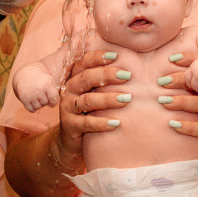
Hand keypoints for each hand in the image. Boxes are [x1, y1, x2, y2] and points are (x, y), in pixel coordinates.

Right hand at [12, 64, 56, 111]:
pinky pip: (31, 110)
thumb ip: (54, 93)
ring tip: (37, 96)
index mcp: (47, 85)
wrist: (25, 74)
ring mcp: (31, 95)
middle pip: (45, 103)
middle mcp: (39, 91)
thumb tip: (52, 105)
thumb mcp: (49, 81)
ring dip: (38, 104)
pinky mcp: (24, 99)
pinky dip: (33, 108)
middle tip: (41, 93)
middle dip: (44, 100)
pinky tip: (33, 101)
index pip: (54, 100)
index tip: (51, 99)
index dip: (54, 101)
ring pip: (38, 107)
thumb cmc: (40, 79)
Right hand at [54, 50, 128, 164]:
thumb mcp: (95, 93)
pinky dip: (101, 123)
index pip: (84, 63)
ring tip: (126, 100)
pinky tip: (116, 123)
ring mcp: (67, 108)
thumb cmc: (90, 111)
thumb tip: (130, 67)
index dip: (98, 58)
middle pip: (86, 78)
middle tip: (127, 76)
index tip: (116, 56)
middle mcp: (69, 91)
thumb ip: (105, 80)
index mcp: (75, 78)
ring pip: (87, 101)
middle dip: (107, 75)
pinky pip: (86, 123)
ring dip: (108, 99)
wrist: (72, 140)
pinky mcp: (69, 126)